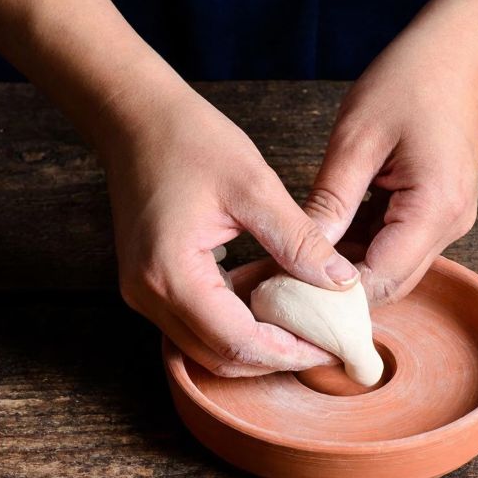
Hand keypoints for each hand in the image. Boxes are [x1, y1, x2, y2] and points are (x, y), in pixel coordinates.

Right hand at [104, 85, 357, 376]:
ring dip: (255, 348)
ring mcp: (143, 293)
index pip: (237, 341)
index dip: (288, 353)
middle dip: (275, 359)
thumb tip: (341, 283)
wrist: (135, 118)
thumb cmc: (189, 141)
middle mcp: (149, 295)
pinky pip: (195, 325)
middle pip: (220, 357)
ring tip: (303, 330)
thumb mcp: (255, 187)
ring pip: (206, 348)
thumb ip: (298, 240)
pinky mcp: (148, 285)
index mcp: (172, 273)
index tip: (330, 347)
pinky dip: (235, 327)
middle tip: (324, 344)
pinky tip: (270, 308)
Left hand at [303, 39, 477, 304]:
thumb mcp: (355, 139)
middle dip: (336, 289)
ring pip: (391, 269)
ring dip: (346, 268)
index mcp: (433, 209)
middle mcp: (448, 226)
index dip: (330, 293)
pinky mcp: (437, 211)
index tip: (282, 288)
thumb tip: (300, 251)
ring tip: (295, 257)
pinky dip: (361, 246)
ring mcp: (447, 221)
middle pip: (388, 285)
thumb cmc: (407, 81)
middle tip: (280, 281)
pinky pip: (396, 245)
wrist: (456, 52)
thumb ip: (330, 201)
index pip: (378, 280)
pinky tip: (324, 233)